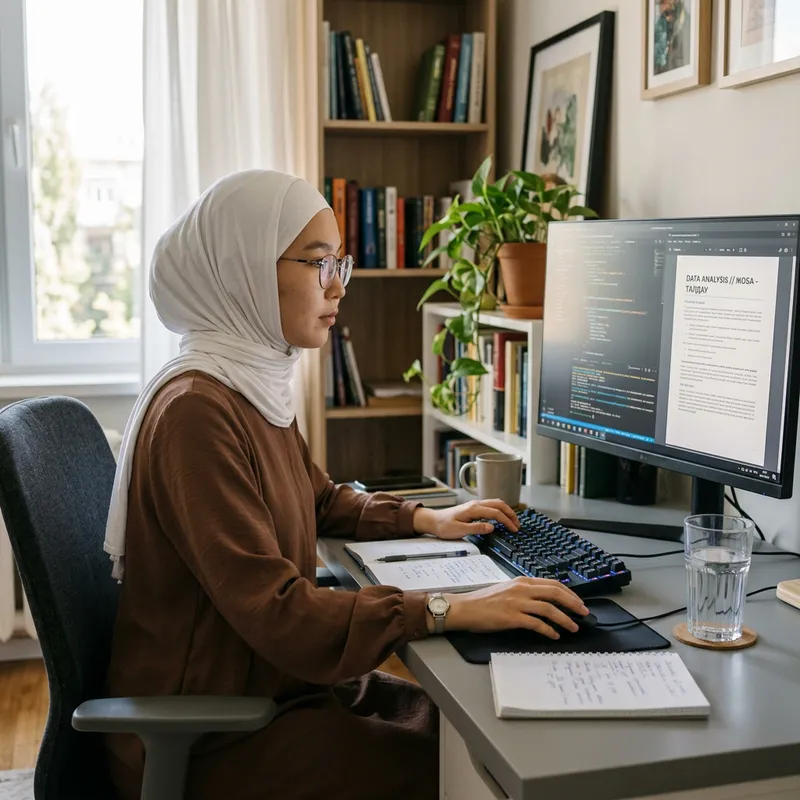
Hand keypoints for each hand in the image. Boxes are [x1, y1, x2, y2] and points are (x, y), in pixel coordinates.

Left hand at [413, 499, 518, 539]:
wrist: (433, 521)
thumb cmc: (444, 526)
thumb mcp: (459, 530)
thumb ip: (476, 528)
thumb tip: (492, 527)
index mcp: (474, 509)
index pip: (496, 513)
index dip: (507, 521)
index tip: (514, 529)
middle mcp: (476, 504)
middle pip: (499, 504)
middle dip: (511, 513)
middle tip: (518, 525)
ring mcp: (475, 505)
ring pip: (496, 503)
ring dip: (506, 510)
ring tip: (513, 521)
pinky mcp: (474, 507)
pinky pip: (491, 505)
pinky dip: (500, 509)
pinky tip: (502, 517)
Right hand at [443, 578, 589, 638]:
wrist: (466, 608)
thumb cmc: (484, 601)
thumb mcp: (507, 590)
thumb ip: (524, 592)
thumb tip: (544, 601)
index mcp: (522, 581)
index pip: (552, 584)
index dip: (569, 593)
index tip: (579, 602)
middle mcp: (522, 589)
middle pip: (555, 593)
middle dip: (573, 603)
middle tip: (584, 613)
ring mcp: (517, 603)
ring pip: (549, 609)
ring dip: (565, 619)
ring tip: (573, 627)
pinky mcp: (512, 617)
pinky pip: (537, 624)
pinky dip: (549, 630)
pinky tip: (554, 635)